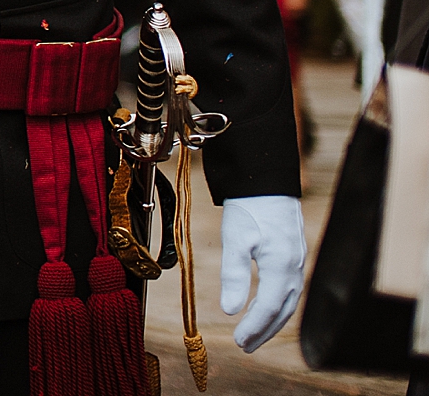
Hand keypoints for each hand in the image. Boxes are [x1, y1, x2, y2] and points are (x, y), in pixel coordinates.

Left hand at [220, 195, 304, 351]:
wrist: (266, 182)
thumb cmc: (249, 208)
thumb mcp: (235, 240)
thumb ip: (234, 276)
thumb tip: (230, 311)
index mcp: (282, 266)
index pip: (270, 308)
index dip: (255, 327)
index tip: (239, 341)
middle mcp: (295, 268)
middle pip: (283, 310)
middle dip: (264, 331)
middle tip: (244, 346)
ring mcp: (298, 263)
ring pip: (288, 302)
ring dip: (271, 321)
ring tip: (253, 335)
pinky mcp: (294, 256)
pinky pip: (289, 290)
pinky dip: (278, 305)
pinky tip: (265, 309)